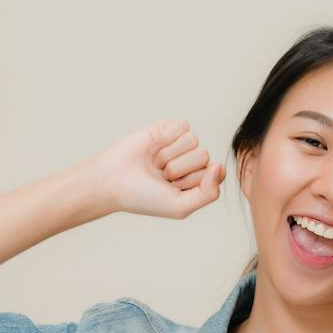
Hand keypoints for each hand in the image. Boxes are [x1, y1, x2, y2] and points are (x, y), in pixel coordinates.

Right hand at [82, 119, 225, 218]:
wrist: (112, 182)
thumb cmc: (144, 198)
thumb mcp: (180, 206)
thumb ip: (209, 193)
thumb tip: (220, 165)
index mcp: (200, 181)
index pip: (216, 173)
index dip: (193, 181)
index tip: (173, 188)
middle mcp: (192, 161)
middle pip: (204, 155)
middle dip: (178, 168)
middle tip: (159, 176)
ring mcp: (181, 144)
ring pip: (193, 140)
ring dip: (169, 155)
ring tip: (154, 164)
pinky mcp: (167, 128)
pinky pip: (182, 126)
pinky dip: (165, 139)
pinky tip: (152, 149)